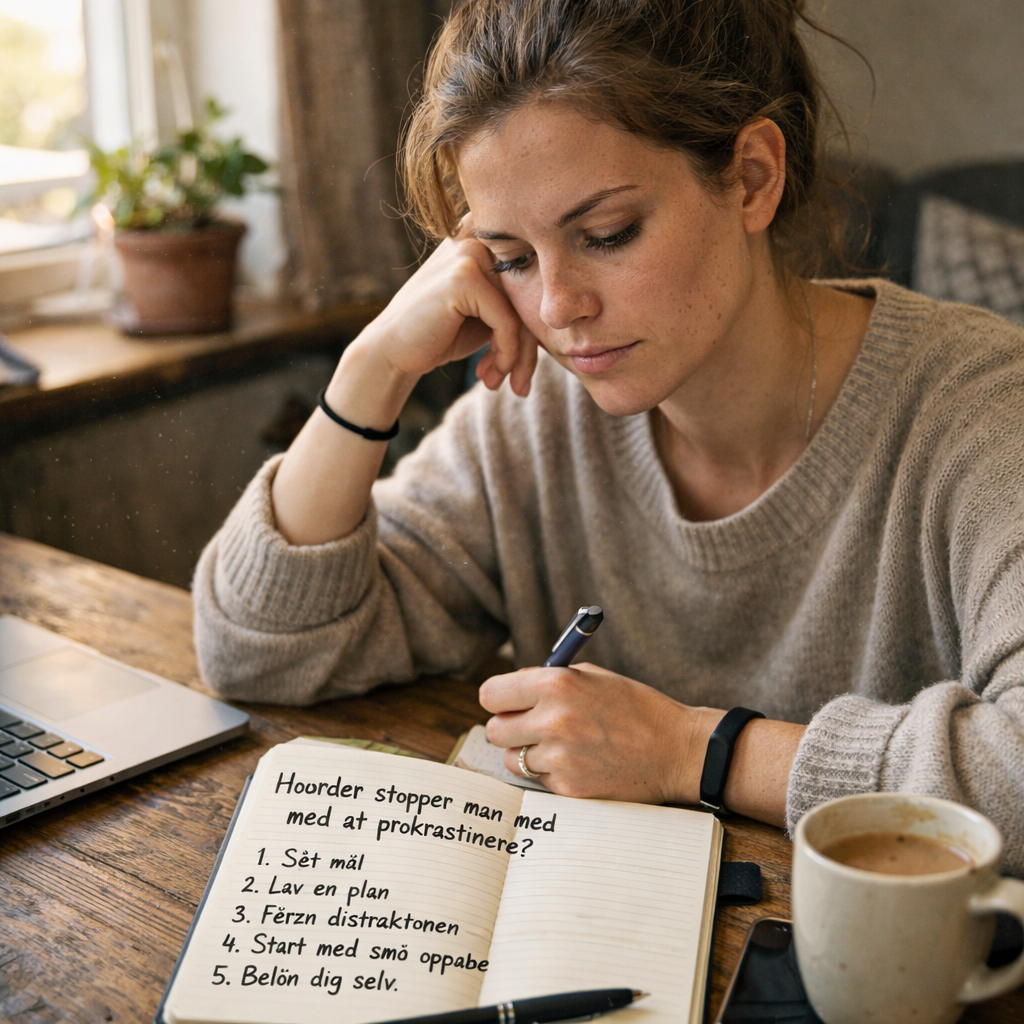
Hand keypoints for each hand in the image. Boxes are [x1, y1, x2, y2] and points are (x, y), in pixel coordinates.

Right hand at [353, 216, 539, 397]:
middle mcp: (478, 237)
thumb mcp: (490, 315)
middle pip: (532, 296)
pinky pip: (508, 323)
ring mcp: (469, 254)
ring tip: (502, 383)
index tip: (526, 366)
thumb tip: (574, 311)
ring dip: (518, 357)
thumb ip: (522, 302)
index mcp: (486, 239)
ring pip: (523, 312)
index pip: (536, 280)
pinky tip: (490, 375)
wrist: (393, 352)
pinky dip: (506, 355)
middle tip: (519, 384)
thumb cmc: (442, 335)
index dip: (537, 327)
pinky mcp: (464, 277)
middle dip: (530, 348)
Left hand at [479, 662, 721, 803]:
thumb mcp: (593, 678)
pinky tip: (581, 763)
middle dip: (509, 728)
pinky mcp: (569, 789)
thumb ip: (549, 680)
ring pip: (513, 759)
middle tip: (530, 726)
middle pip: (494, 730)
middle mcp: (553, 721)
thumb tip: (511, 690)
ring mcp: (560, 759)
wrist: (677, 750)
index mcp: (557, 685)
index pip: (491, 694)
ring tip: (562, 746)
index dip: (499, 699)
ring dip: (528, 754)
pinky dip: (552, 774)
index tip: (507, 703)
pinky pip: (539, 781)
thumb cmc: (636, 708)